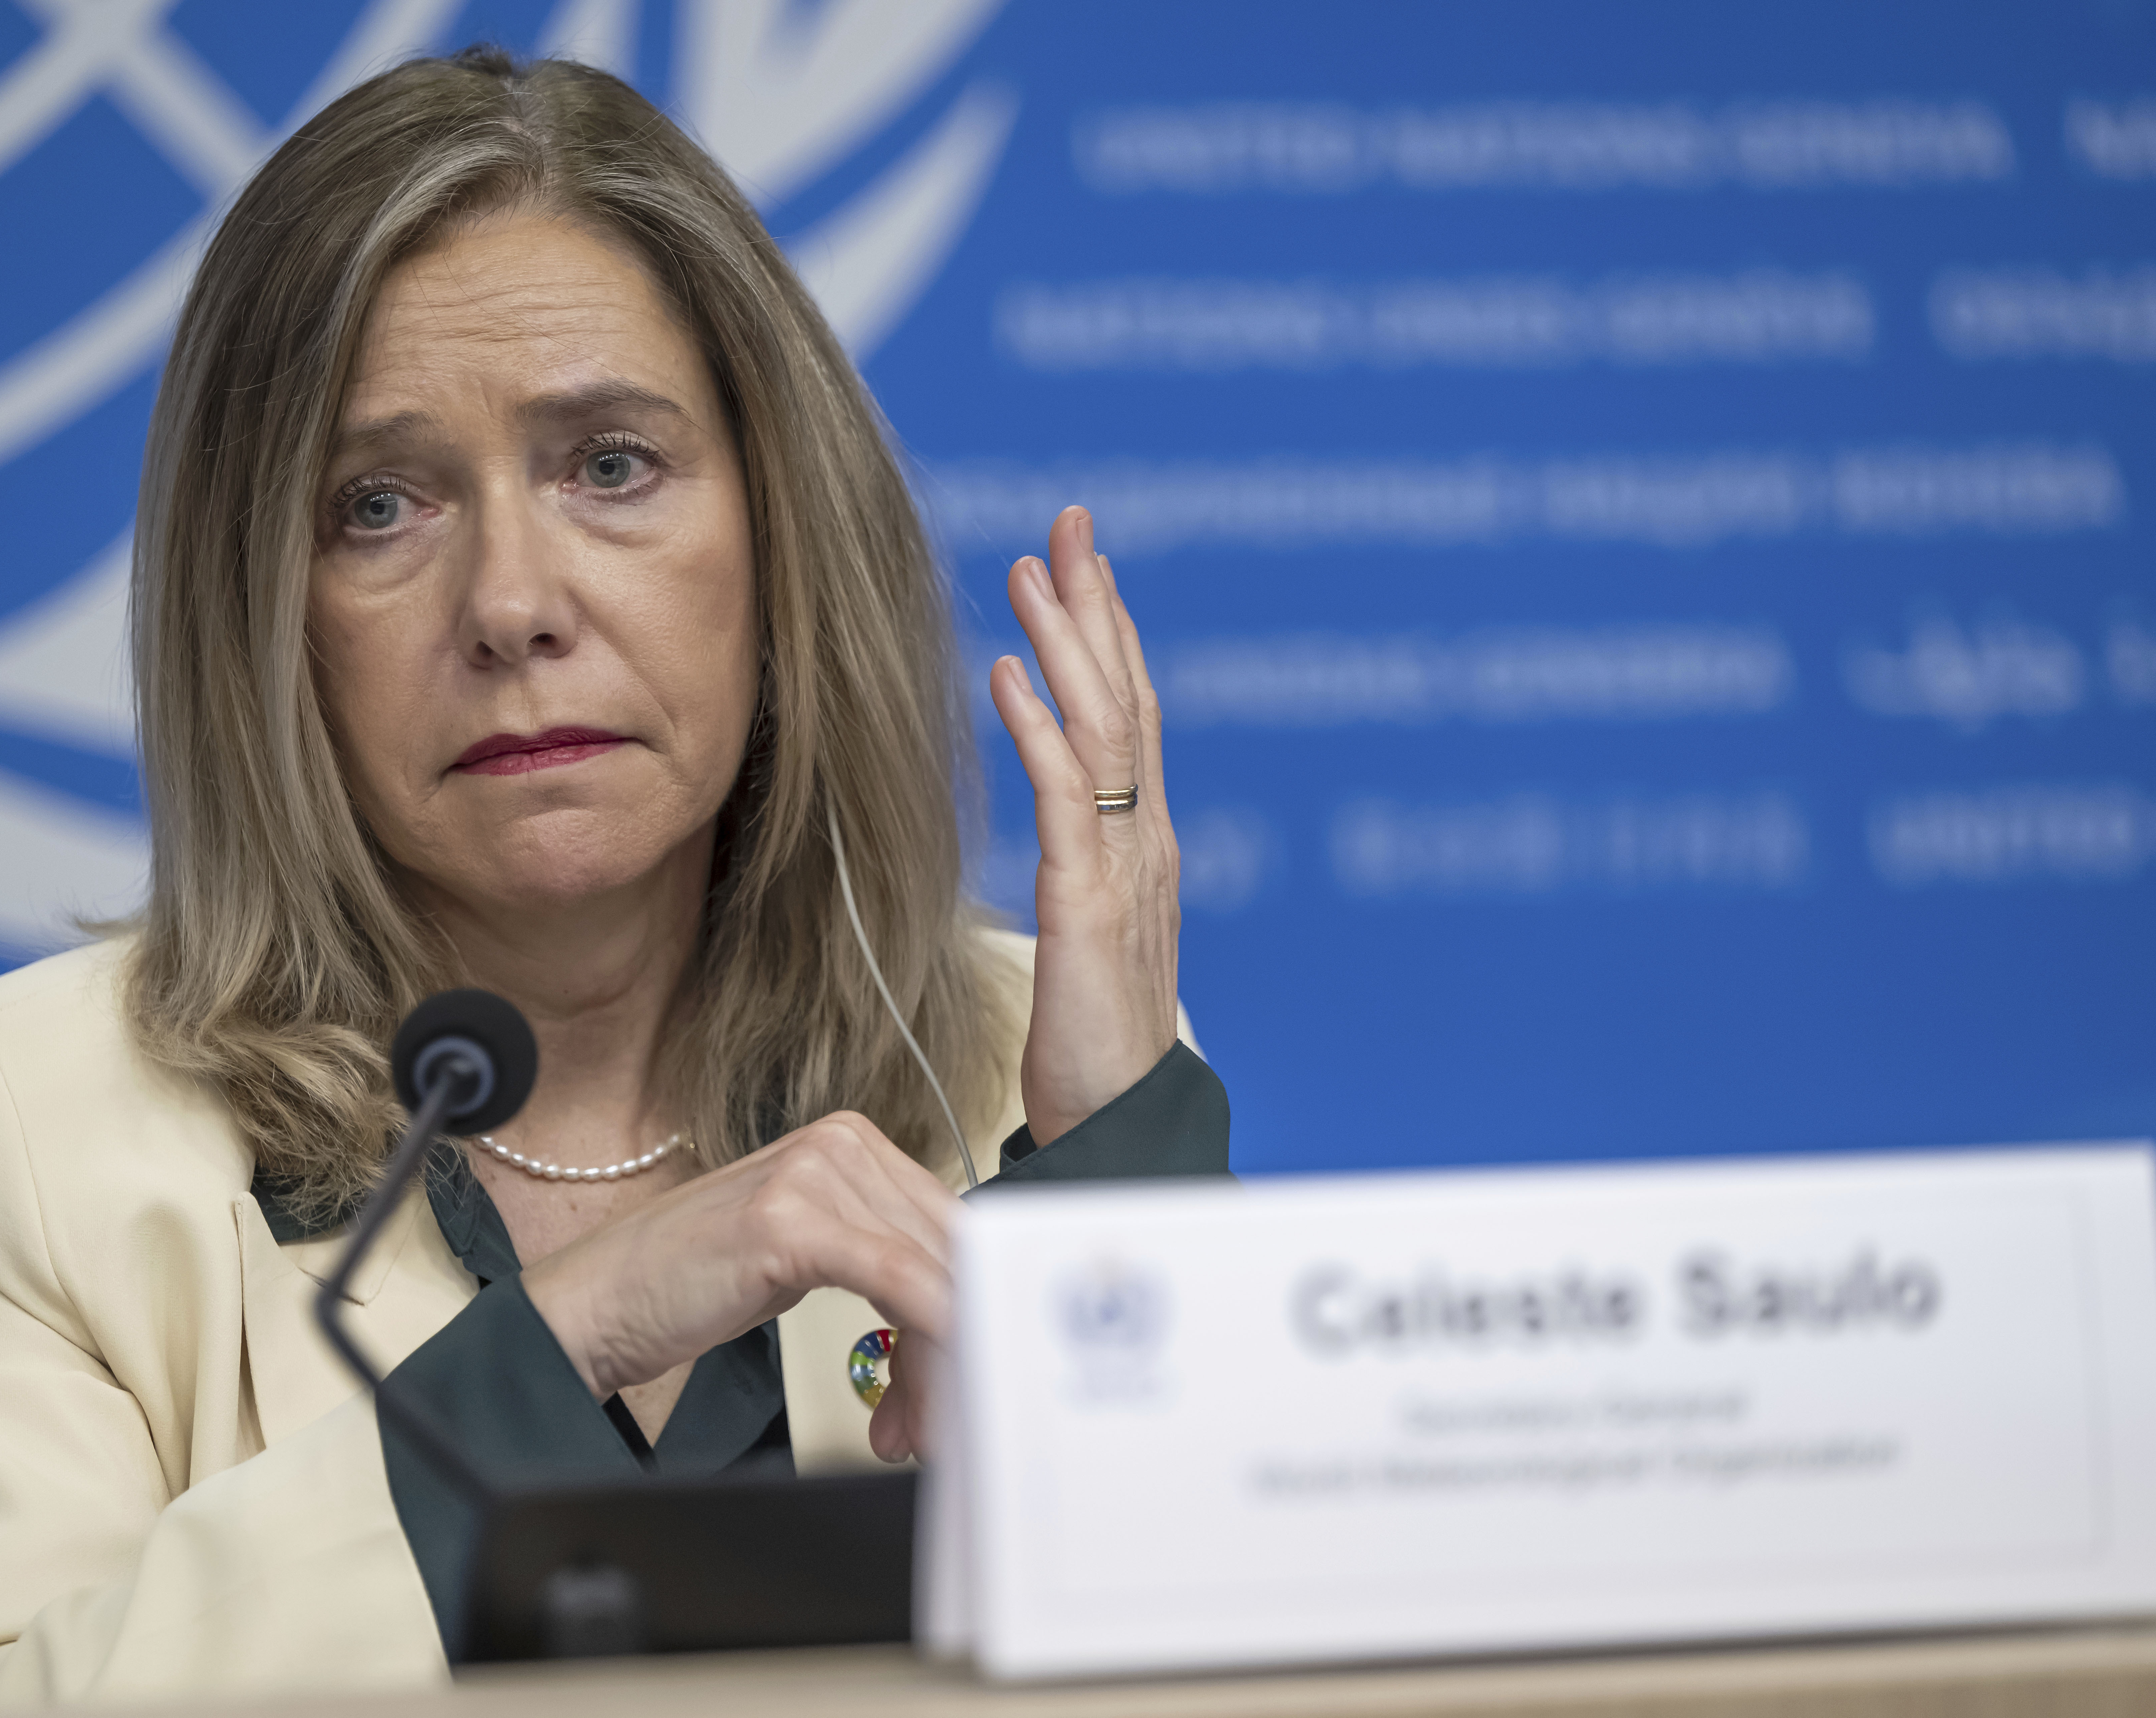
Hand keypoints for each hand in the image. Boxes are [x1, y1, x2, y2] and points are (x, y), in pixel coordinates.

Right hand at [520, 1111, 957, 1459]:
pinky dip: (926, 1334)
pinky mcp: (789, 1219)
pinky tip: (923, 1392)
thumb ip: (879, 1260)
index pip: (951, 1231)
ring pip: (928, 1274)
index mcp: (854, 1144)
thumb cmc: (693, 1284)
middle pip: (947, 1253)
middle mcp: (843, 1145)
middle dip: (955, 1349)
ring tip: (906, 1432)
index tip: (974, 1377)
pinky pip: (894, 1277)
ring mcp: (815, 1174)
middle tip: (941, 1427)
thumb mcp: (806, 1256)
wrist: (597, 1302)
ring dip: (933, 1369)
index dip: (974, 1308)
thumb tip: (960, 1309)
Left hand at [990, 506, 1180, 1146]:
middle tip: (1070, 525)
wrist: (1122, 1126)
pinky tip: (1008, 676)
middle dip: (1099, 606)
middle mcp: (1147, 841)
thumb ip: (1091, 874)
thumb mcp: (1093, 938)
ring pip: (1104, 729)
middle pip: (1128, 699)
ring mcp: (1126, 870)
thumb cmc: (1096, 1046)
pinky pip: (1068, 799)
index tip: (1082, 566)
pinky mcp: (1091, 906)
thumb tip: (1075, 829)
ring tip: (1035, 569)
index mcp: (1143, 846)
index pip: (1131, 719)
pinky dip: (1040, 729)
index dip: (1110, 637)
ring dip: (1068, 643)